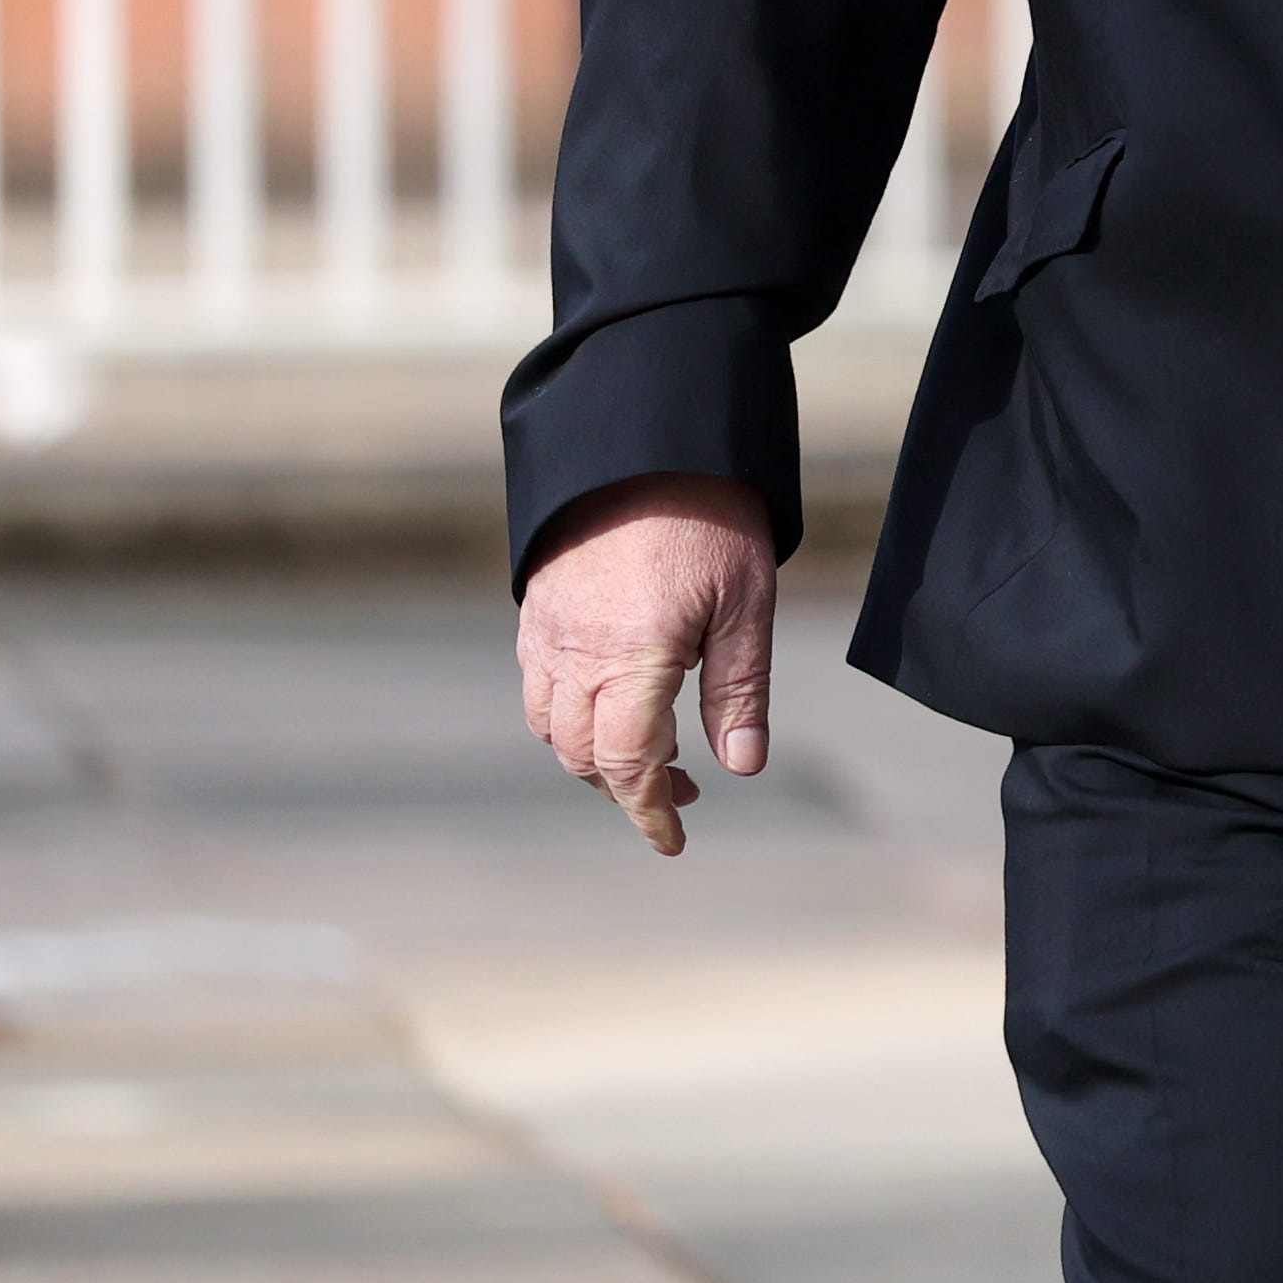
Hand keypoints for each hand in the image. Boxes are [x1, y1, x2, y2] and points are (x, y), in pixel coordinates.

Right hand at [516, 473, 778, 851]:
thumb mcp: (748, 606)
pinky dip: (569, 716)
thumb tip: (742, 767)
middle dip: (628, 786)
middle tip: (685, 789)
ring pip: (553, 727)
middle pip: (585, 755)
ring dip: (595, 755)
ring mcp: (545, 632)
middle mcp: (574, 653)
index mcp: (632, 657)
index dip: (649, 809)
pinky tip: (614, 702)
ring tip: (654, 751)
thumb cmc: (712, 520)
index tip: (674, 839)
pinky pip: (538, 686)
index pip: (627, 763)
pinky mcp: (534, 610)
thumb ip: (740, 691)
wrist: (648, 442)